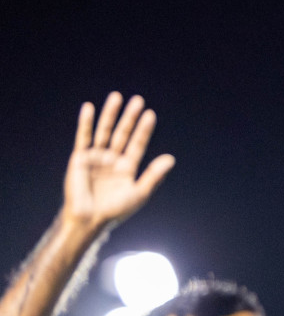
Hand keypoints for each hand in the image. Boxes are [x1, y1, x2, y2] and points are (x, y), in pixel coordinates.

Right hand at [63, 93, 173, 232]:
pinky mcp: (80, 158)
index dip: (144, 130)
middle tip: (138, 100)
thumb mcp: (139, 192)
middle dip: (130, 117)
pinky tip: (89, 108)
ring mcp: (96, 157)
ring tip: (117, 97)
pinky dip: (86, 123)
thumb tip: (171, 158)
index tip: (151, 114)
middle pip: (123, 133)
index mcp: (128, 167)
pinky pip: (83, 138)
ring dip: (110, 114)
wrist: (90, 219)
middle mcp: (113, 159)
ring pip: (105, 131)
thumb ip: (154, 175)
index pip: (138, 144)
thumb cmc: (116, 210)